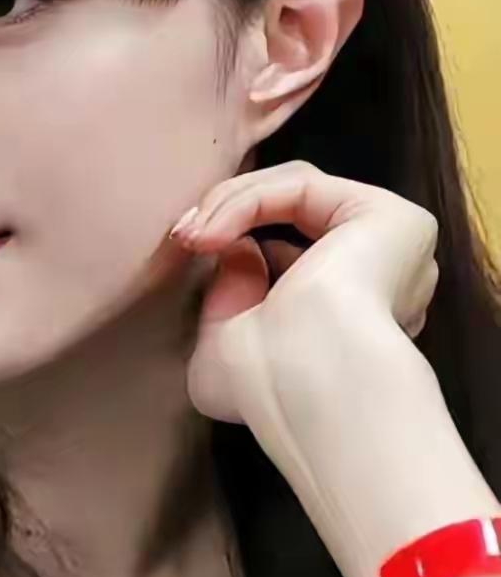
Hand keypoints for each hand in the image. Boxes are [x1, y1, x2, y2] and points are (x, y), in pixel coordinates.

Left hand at [171, 159, 439, 429]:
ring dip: (231, 204)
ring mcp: (392, 245)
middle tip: (183, 235)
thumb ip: (229, 298)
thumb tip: (237, 250)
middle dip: (229, 215)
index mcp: (353, 314)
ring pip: (294, 191)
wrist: (307, 388)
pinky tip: (213, 231)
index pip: (290, 253)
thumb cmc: (268, 391)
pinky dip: (247, 200)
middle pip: (293, 211)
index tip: (184, 249)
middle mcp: (383, 277)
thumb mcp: (225, 347)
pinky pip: (302, 185)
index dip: (233, 241)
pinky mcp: (388, 217)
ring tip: (192, 235)